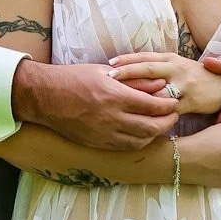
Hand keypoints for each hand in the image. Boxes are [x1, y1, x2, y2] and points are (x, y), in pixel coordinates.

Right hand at [12, 58, 178, 150]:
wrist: (46, 97)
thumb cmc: (74, 78)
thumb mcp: (106, 71)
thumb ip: (136, 80)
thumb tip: (161, 83)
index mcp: (115, 96)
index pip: (153, 106)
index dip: (168, 106)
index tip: (174, 103)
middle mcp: (111, 118)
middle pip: (150, 127)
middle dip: (167, 123)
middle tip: (173, 117)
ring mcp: (104, 133)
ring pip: (139, 141)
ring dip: (154, 135)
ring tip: (159, 126)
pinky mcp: (96, 143)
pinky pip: (124, 147)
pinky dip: (138, 142)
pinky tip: (141, 134)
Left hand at [108, 51, 220, 116]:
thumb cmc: (198, 78)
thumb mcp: (179, 67)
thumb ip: (158, 68)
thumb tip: (130, 71)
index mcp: (172, 59)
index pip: (145, 57)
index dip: (126, 59)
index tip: (108, 64)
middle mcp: (177, 69)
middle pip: (147, 69)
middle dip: (127, 72)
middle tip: (108, 76)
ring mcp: (184, 85)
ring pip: (157, 89)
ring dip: (138, 94)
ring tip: (120, 99)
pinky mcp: (190, 101)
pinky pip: (168, 108)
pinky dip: (154, 112)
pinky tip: (139, 117)